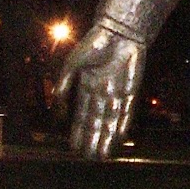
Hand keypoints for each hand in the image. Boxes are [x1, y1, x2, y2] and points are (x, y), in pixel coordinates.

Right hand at [54, 24, 146, 158]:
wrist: (118, 31)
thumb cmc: (94, 43)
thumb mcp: (72, 64)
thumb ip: (64, 85)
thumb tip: (57, 109)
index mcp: (86, 85)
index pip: (81, 114)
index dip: (78, 131)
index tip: (74, 146)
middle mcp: (101, 92)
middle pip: (96, 121)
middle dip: (92, 139)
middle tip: (89, 157)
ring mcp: (116, 91)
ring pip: (110, 120)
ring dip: (106, 137)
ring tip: (102, 155)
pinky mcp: (131, 89)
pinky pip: (127, 111)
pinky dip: (123, 125)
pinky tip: (119, 138)